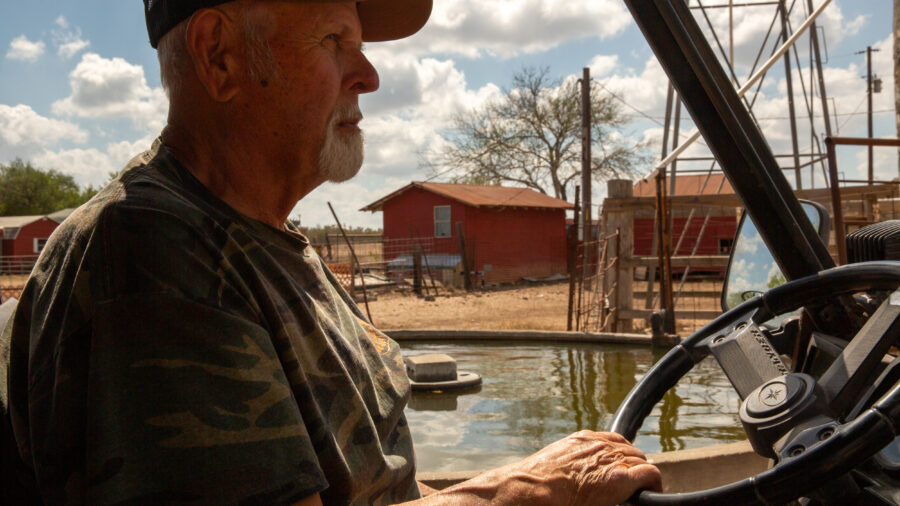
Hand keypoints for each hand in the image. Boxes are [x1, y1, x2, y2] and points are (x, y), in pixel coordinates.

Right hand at [407, 430, 660, 505]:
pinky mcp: (621, 478)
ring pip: (640, 460)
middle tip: (634, 481)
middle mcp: (599, 445)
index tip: (621, 465)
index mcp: (583, 440)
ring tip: (642, 489)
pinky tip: (652, 494)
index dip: (621, 454)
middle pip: (629, 449)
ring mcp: (611, 460)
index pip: (613, 440)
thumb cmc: (535, 482)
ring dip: (641, 474)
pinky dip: (653, 483)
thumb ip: (566, 463)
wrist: (533, 488)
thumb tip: (562, 476)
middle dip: (633, 463)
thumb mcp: (552, 464)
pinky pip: (650, 475)